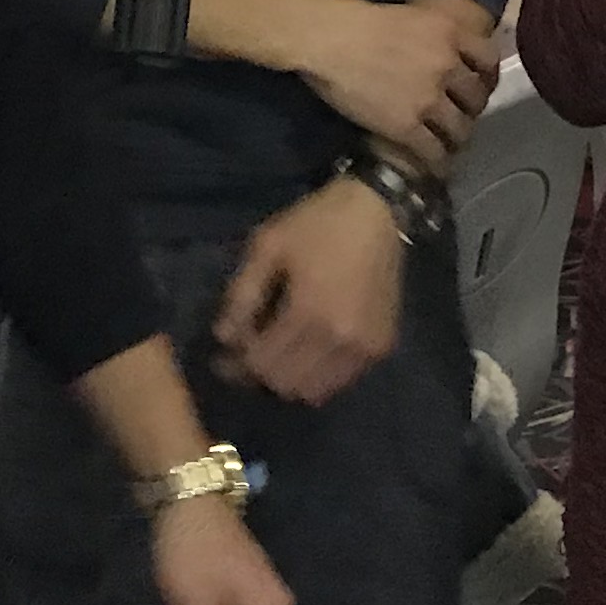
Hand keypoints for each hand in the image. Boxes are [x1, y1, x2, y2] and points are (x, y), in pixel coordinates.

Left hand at [211, 175, 404, 404]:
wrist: (376, 212)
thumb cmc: (316, 223)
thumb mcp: (268, 246)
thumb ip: (243, 294)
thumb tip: (224, 338)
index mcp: (309, 312)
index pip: (262, 364)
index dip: (236, 364)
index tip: (223, 355)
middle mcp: (341, 339)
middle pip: (285, 385)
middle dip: (259, 374)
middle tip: (247, 355)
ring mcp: (366, 348)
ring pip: (315, 392)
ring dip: (290, 379)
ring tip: (278, 354)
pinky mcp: (382, 347)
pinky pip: (341, 381)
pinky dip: (319, 374)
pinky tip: (309, 349)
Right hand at [292, 0, 497, 170]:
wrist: (329, 39)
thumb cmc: (357, 20)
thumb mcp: (410, 16)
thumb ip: (432, 34)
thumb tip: (436, 47)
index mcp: (450, 33)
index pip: (488, 58)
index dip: (487, 76)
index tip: (479, 84)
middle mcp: (447, 65)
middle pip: (476, 97)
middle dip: (471, 109)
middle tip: (461, 116)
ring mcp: (429, 98)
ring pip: (460, 128)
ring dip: (456, 139)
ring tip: (449, 145)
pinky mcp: (408, 126)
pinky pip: (434, 150)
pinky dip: (438, 162)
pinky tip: (435, 167)